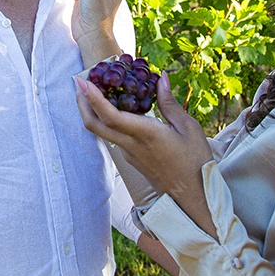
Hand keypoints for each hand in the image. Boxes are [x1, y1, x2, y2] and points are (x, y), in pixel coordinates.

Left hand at [75, 71, 215, 235]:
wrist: (193, 197)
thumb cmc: (195, 162)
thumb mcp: (188, 128)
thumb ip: (170, 103)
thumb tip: (160, 78)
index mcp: (145, 135)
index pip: (111, 116)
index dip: (94, 99)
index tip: (83, 82)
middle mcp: (131, 145)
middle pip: (95, 126)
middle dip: (83, 103)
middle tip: (79, 83)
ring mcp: (129, 154)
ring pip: (103, 131)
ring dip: (93, 111)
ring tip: (96, 90)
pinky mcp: (132, 159)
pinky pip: (114, 137)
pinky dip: (108, 120)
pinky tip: (118, 108)